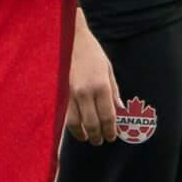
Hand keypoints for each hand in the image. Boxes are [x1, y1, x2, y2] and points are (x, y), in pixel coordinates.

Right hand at [66, 22, 118, 144]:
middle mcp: (85, 92)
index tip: (113, 136)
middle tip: (101, 141)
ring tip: (89, 139)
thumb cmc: (93, 54)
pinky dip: (71, 126)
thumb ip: (114, 93)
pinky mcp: (61, 93)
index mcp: (101, 86)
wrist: (71, 40)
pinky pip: (65, 115)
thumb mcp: (108, 70)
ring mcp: (70, 93)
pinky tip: (77, 129)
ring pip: (75, 123)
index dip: (111, 129)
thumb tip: (121, 111)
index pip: (108, 115)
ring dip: (83, 134)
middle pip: (92, 123)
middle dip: (98, 136)